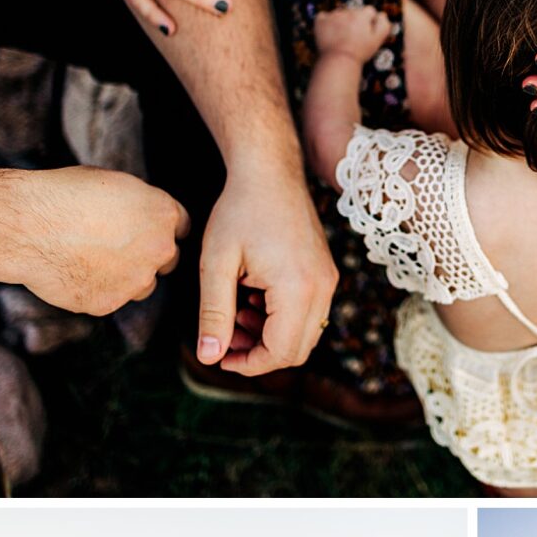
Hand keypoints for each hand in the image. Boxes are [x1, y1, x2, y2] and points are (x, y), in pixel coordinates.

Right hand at [12, 166, 188, 315]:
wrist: (29, 225)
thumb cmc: (65, 194)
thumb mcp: (112, 184)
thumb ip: (138, 205)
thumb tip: (141, 215)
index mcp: (162, 213)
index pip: (181, 226)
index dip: (162, 227)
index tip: (147, 228)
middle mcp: (158, 249)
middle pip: (168, 258)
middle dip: (149, 254)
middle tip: (117, 245)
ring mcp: (135, 280)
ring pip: (142, 284)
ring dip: (127, 276)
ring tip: (91, 257)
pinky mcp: (110, 303)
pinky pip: (111, 298)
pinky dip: (97, 289)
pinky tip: (73, 270)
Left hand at [196, 162, 336, 372]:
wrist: (269, 172)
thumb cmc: (239, 211)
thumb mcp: (217, 264)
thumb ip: (214, 313)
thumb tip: (208, 357)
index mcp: (297, 288)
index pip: (281, 351)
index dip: (248, 364)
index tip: (219, 356)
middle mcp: (322, 288)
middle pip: (298, 350)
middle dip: (259, 354)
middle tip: (226, 337)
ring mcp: (328, 280)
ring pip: (305, 334)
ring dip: (270, 337)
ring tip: (237, 314)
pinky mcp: (325, 273)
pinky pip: (309, 314)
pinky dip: (282, 319)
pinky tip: (254, 298)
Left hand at [313, 4, 393, 65]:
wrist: (339, 60)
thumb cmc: (359, 52)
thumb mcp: (378, 40)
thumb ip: (383, 25)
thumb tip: (382, 14)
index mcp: (362, 15)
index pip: (369, 11)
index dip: (369, 21)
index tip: (366, 32)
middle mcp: (347, 12)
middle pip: (353, 12)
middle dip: (354, 21)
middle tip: (353, 37)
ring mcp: (333, 16)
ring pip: (339, 14)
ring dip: (340, 22)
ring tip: (341, 37)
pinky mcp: (321, 22)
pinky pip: (323, 16)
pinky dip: (326, 22)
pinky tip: (329, 32)